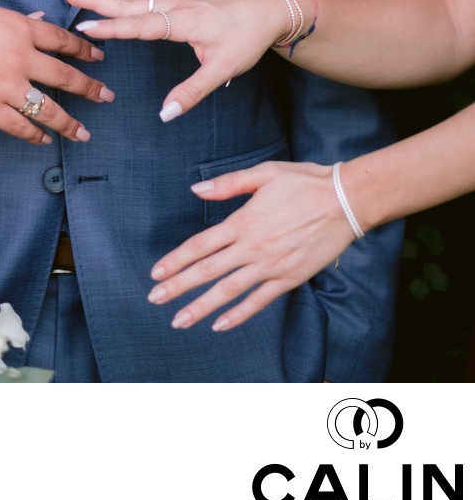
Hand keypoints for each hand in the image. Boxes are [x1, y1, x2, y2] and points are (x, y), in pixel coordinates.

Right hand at [0, 1, 112, 144]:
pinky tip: (44, 140)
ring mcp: (6, 85)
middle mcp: (21, 58)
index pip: (63, 41)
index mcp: (21, 29)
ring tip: (84, 134)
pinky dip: (34, 135)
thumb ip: (18, 21)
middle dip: (90, 88)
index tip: (98, 58)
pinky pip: (19, 126)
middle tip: (107, 96)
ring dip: (69, 123)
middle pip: (66, 76)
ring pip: (48, 109)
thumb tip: (40, 19)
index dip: (84, 50)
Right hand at [71, 0, 285, 118]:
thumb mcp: (224, 69)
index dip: (111, 28)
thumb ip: (193, 91)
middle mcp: (174, 6)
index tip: (84, 26)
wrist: (270, 10)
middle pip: (128, 2)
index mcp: (182, 23)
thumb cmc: (248, 38)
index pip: (139, 26)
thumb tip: (165, 114)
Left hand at [147, 161, 354, 331]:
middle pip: (207, 271)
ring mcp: (271, 266)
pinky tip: (220, 324)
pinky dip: (238, 315)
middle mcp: (253, 247)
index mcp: (243, 221)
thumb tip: (195, 189)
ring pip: (228, 292)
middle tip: (154, 299)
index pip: (200, 245)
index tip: (156, 273)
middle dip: (178, 287)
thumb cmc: (304, 183)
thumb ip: (227, 184)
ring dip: (201, 308)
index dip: (176, 260)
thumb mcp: (264, 174)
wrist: (345, 201)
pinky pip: (258, 301)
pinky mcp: (289, 278)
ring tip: (179, 320)